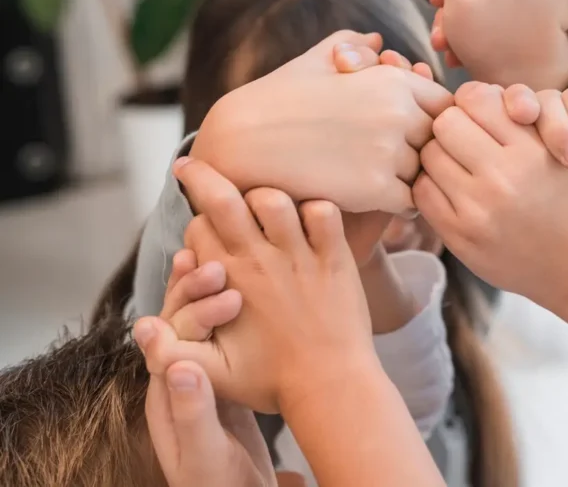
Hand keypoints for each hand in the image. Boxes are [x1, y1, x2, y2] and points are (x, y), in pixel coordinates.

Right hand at [138, 160, 373, 413]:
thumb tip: (141, 327)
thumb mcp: (211, 373)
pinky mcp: (335, 258)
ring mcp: (300, 256)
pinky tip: (311, 219)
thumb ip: (171, 350)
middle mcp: (260, 261)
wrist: (330, 388)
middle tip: (191, 166)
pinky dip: (318, 208)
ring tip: (264, 205)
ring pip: (274, 199)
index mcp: (228, 281)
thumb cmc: (270, 381)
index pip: (198, 229)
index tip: (204, 229)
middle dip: (203, 176)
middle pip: (224, 199)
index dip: (197, 225)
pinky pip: (326, 213)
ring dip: (265, 195)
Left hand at [143, 250, 273, 486]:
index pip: (172, 339)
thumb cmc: (220, 485)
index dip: (196, 312)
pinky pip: (220, 332)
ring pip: (198, 321)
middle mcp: (178, 379)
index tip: (231, 297)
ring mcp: (202, 375)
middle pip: (177, 322)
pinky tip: (242, 285)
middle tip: (226, 268)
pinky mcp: (225, 377)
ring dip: (206, 290)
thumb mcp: (207, 456)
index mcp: (167, 394)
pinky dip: (226, 304)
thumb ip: (191, 413)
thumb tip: (180, 365)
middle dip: (196, 291)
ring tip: (225, 261)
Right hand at [190, 31, 452, 213]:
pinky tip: (380, 198)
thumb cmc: (277, 99)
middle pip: (443, 141)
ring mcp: (389, 152)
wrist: (240, 141)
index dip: (436, 121)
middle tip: (412, 162)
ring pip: (429, 173)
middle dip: (430, 151)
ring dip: (417, 179)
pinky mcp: (374, 189)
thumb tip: (377, 41)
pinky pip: (411, 201)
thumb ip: (352, 48)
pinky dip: (401, 204)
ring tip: (395, 181)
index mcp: (393, 81)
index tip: (418, 133)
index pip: (448, 106)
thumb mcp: (315, 62)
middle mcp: (399, 113)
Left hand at [413, 83, 567, 309]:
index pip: (475, 98)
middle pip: (446, 123)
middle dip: (454, 125)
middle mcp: (504, 179)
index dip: (475, 102)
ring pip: (429, 156)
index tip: (483, 116)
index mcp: (532, 151)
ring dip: (439, 154)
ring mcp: (478, 210)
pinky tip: (451, 188)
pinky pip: (423, 192)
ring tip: (457, 161)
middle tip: (464, 137)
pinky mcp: (461, 236)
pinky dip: (431, 184)